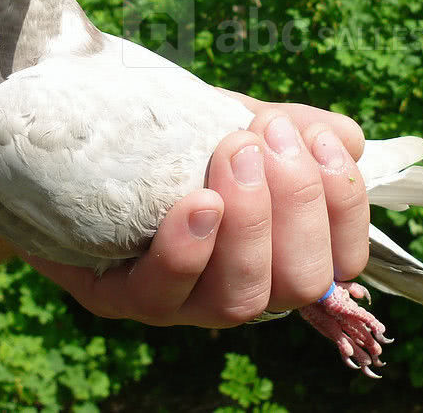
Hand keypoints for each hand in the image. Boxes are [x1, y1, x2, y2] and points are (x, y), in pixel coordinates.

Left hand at [23, 92, 369, 326]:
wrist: (77, 138)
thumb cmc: (173, 135)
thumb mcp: (238, 121)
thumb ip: (292, 128)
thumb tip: (345, 138)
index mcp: (278, 251)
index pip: (341, 260)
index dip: (343, 204)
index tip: (319, 140)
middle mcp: (238, 287)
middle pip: (299, 283)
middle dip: (298, 205)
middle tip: (266, 139)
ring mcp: (179, 301)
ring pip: (240, 299)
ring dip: (250, 222)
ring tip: (236, 154)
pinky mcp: (117, 298)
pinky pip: (161, 293)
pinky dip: (188, 249)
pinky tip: (196, 202)